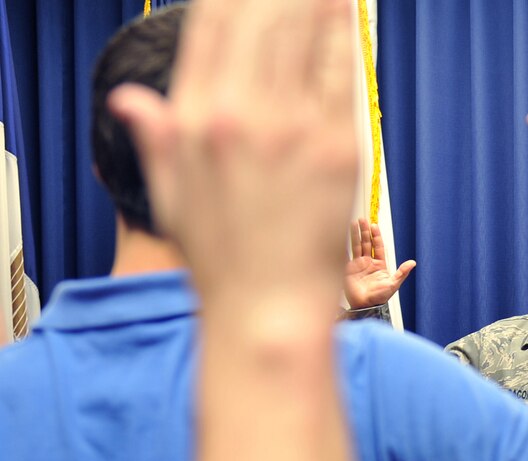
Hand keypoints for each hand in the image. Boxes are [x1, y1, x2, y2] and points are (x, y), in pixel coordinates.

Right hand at [107, 0, 356, 305]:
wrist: (268, 309)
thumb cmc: (222, 259)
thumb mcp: (171, 199)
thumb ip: (155, 139)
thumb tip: (128, 97)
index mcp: (194, 120)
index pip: (212, 25)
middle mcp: (238, 114)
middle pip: (260, 15)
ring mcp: (289, 128)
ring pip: (303, 31)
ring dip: (315, 0)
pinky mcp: (335, 147)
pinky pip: (341, 71)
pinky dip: (343, 34)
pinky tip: (345, 10)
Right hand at [344, 218, 415, 307]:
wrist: (365, 306)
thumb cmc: (380, 297)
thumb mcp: (393, 284)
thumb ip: (402, 272)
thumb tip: (413, 262)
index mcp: (379, 264)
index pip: (378, 246)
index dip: (376, 236)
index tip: (374, 226)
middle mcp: (368, 262)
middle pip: (366, 243)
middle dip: (365, 231)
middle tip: (363, 220)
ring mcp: (357, 265)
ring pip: (356, 246)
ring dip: (355, 234)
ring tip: (353, 222)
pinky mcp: (348, 269)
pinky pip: (345, 255)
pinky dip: (343, 245)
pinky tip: (341, 236)